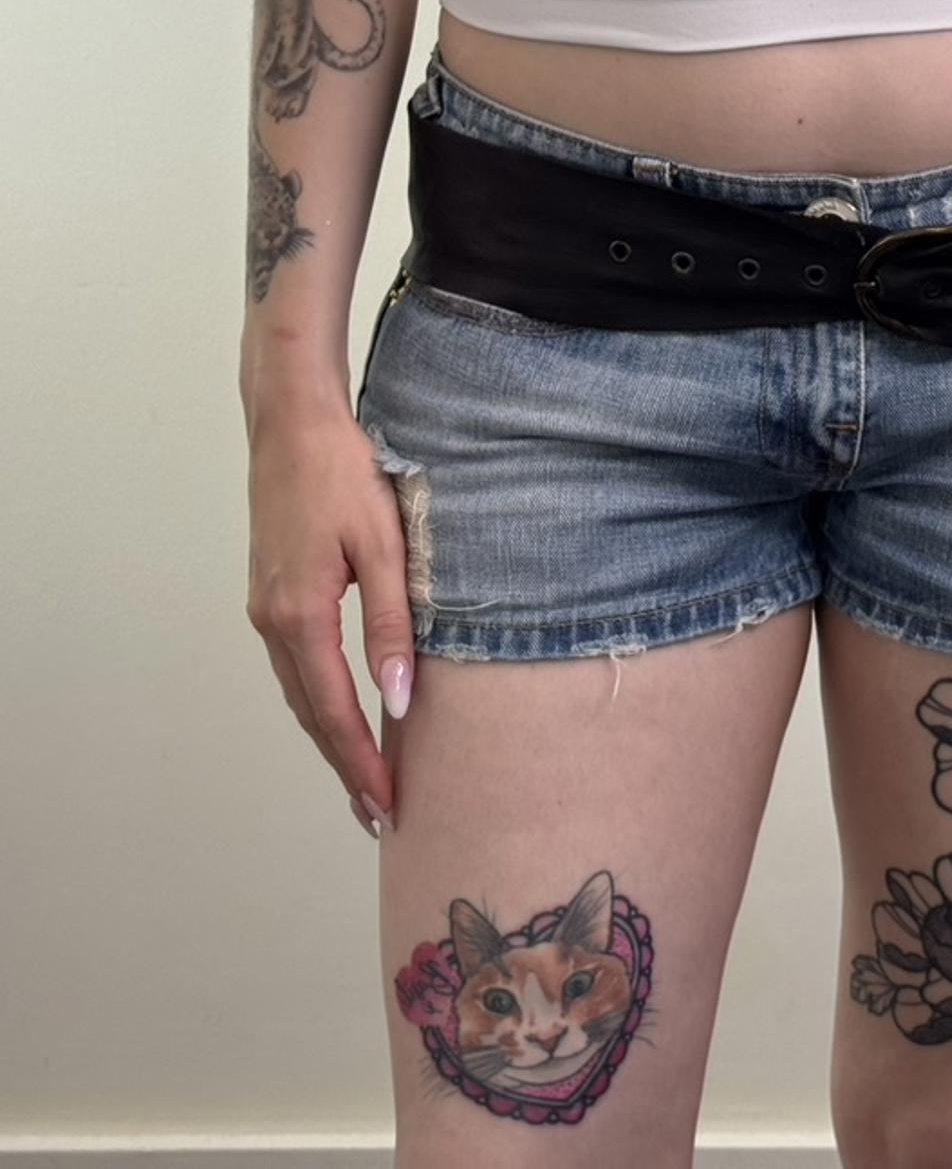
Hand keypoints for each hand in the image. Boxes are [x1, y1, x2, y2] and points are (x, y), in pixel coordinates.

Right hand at [245, 403, 415, 837]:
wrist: (291, 424)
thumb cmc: (343, 475)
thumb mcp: (385, 547)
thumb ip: (393, 625)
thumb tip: (399, 699)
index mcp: (300, 614)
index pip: (333, 711)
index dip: (361, 763)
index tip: (386, 806)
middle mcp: (272, 620)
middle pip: (309, 714)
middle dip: (345, 766)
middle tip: (378, 815)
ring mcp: (264, 607)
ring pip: (298, 693)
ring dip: (330, 738)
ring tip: (365, 780)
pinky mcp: (270, 593)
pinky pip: (295, 665)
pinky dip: (317, 701)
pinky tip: (341, 714)